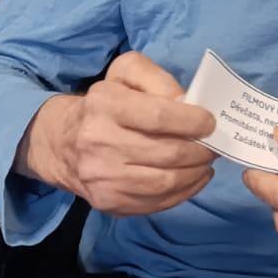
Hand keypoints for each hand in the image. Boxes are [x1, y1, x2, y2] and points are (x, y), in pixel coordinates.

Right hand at [16, 52, 216, 215]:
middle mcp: (98, 142)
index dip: (192, 121)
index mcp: (104, 104)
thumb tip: (188, 103)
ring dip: (196, 173)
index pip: (159, 116)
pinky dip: (184, 192)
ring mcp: (102, 178)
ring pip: (165, 182)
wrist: (63, 143)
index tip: (210, 123)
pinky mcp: (108, 203)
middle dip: (201, 150)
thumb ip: (158, 79)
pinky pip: (157, 203)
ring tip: (207, 162)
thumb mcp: (126, 74)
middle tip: (215, 145)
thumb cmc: (105, 103)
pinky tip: (194, 178)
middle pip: (167, 153)